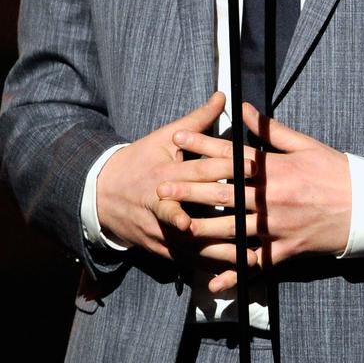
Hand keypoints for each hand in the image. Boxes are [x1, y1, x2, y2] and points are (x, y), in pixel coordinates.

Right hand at [96, 92, 255, 270]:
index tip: (254, 166)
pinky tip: (230, 273)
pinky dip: (207, 267)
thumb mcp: (164, 136)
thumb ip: (197, 120)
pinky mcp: (160, 250)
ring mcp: (160, 230)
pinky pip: (186, 261)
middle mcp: (164, 203)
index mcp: (166, 173)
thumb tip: (223, 96)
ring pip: (194, 242)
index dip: (228, 166)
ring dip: (221, 250)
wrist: (101, 194)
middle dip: (228, 210)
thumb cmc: (139, 160)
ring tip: (249, 254)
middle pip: (200, 207)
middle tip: (257, 212)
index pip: (201, 169)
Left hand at [157, 103, 351, 292]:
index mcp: (275, 169)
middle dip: (190, 189)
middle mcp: (272, 198)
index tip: (178, 140)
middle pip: (223, 193)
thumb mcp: (304, 144)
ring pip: (234, 230)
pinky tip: (214, 281)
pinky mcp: (286, 250)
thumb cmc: (334, 170)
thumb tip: (245, 109)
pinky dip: (235, 274)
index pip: (230, 155)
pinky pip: (256, 265)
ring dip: (204, 228)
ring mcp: (277, 227)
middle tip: (162, 188)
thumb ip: (270, 130)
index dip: (202, 146)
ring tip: (180, 226)